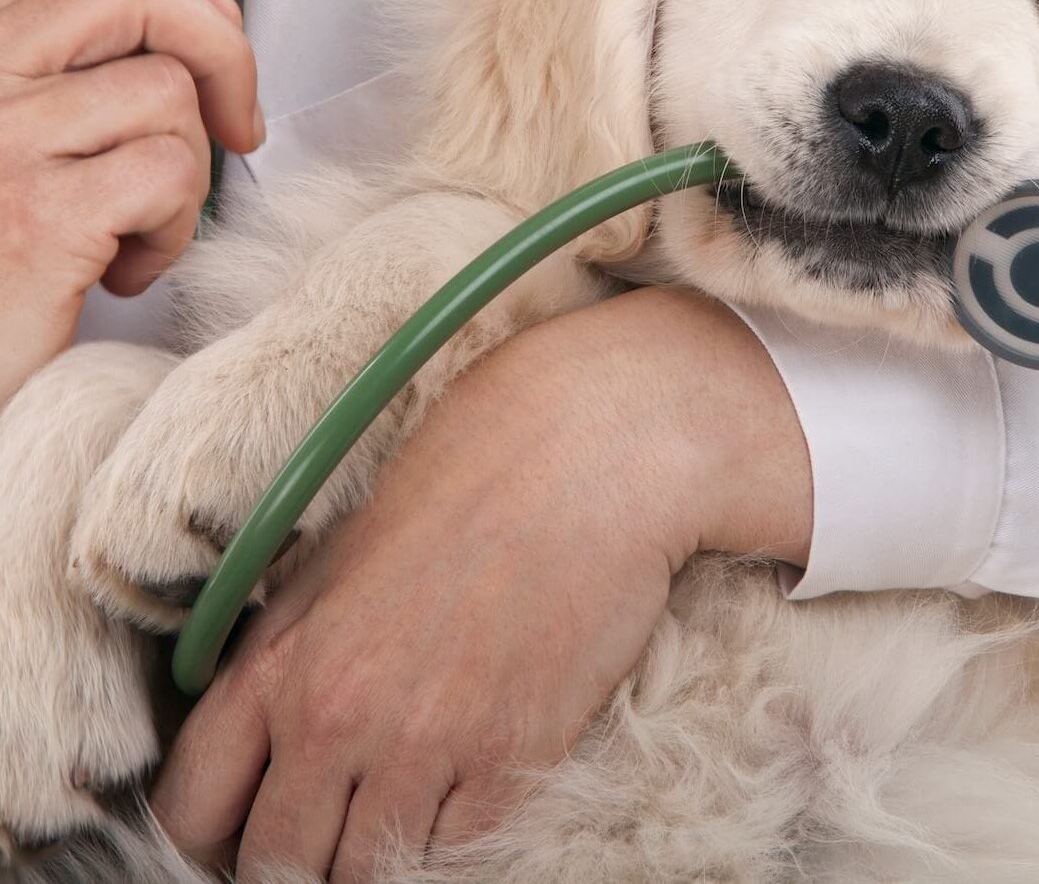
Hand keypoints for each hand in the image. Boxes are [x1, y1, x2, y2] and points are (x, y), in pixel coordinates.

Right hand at [0, 0, 263, 403]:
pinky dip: (172, 230)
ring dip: (182, 175)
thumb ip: (102, 65)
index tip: (205, 65)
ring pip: (167, 96)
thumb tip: (213, 13)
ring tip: (132, 229)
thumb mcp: (32, 139)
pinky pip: (169, 175)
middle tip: (231, 128)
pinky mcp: (38, 217)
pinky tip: (124, 267)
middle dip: (217, 55)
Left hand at [150, 288, 810, 881]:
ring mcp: (426, 744)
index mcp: (282, 658)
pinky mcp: (512, 758)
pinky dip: (455, 839)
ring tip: (409, 803)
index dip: (220, 835)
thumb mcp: (344, 554)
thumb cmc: (469, 478)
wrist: (588, 452)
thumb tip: (273, 734)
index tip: (253, 828)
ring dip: (380, 852)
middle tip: (338, 825)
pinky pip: (458, 856)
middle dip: (302, 856)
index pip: (195, 808)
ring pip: (368, 875)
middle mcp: (337, 715)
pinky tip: (469, 786)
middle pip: (280, 863)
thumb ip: (293, 652)